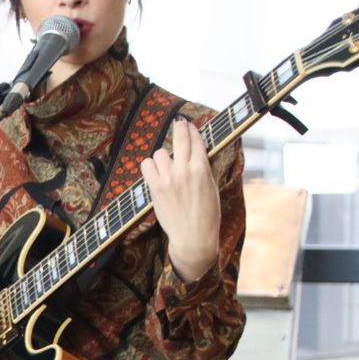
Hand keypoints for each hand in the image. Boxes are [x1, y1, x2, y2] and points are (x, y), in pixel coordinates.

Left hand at [140, 118, 220, 282]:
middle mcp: (184, 170)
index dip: (191, 130)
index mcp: (202, 169)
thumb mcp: (211, 187)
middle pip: (180, 139)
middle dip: (180, 128)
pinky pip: (147, 165)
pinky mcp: (155, 187)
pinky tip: (155, 171)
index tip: (188, 125)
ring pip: (160, 153)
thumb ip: (202, 169)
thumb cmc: (206, 214)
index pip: (196, 141)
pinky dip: (150, 166)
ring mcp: (168, 178)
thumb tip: (195, 153)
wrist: (193, 236)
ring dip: (164, 157)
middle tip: (180, 123)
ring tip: (168, 166)